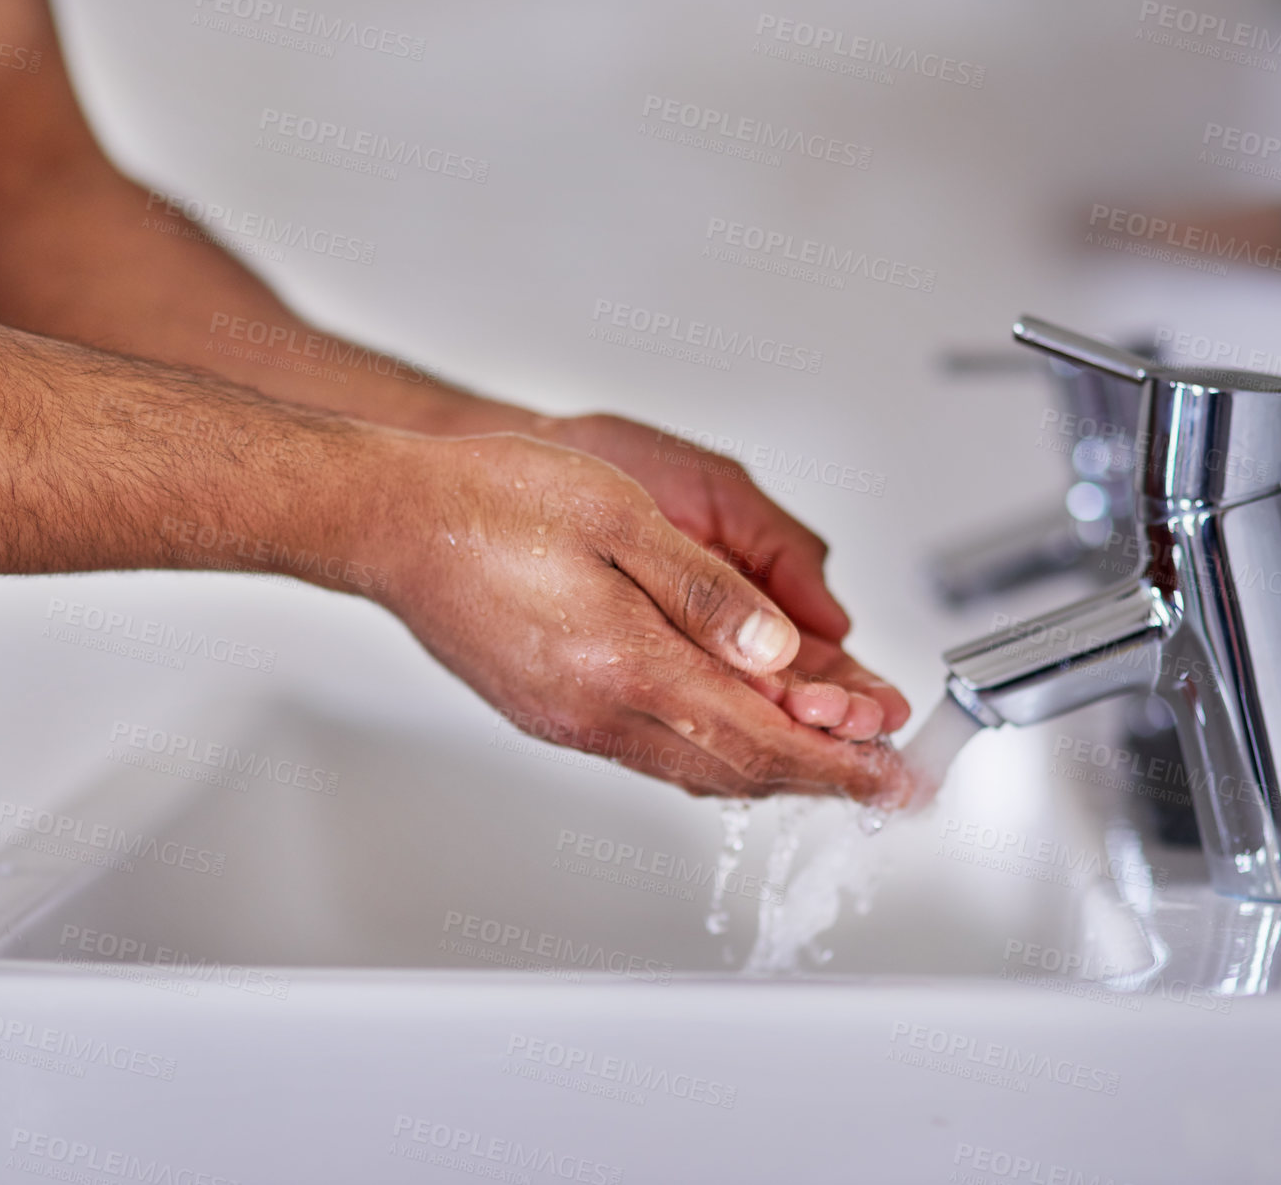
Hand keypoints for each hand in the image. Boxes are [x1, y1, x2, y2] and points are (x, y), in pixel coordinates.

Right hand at [359, 431, 916, 801]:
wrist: (389, 522)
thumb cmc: (490, 501)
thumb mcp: (618, 516)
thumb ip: (706, 592)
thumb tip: (779, 650)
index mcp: (625, 662)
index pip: (759, 738)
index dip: (837, 761)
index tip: (891, 776)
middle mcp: (597, 711)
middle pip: (734, 769)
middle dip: (818, 776)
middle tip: (881, 780)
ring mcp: (569, 720)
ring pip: (693, 768)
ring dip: (769, 768)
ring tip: (826, 758)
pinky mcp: (549, 712)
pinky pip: (651, 752)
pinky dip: (712, 752)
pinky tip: (734, 733)